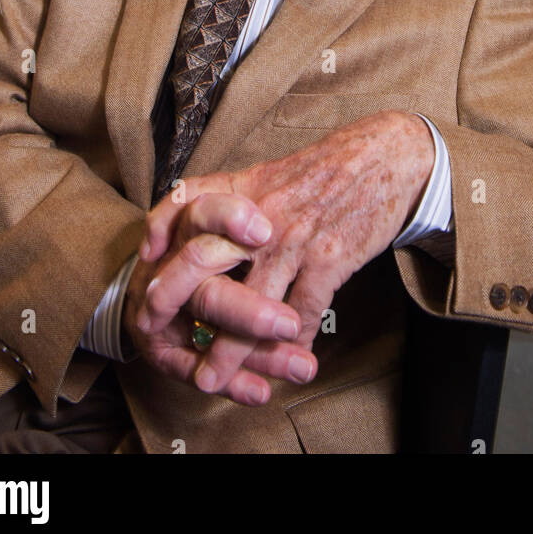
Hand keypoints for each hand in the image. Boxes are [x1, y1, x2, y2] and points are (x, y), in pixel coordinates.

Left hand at [137, 110, 434, 401]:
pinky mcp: (330, 260)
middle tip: (157, 334)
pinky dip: (291, 343)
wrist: (386, 156)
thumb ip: (235, 197)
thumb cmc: (328, 168)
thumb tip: (196, 224)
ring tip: (211, 377)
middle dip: (179, 303)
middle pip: (208, 261)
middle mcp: (263, 214)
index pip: (188, 202)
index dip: (159, 229)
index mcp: (247, 188)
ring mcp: (296, 239)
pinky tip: (287, 359)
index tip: (146, 263)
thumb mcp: (273, 171)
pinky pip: (304, 313)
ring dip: (230, 349)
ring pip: (252, 304)